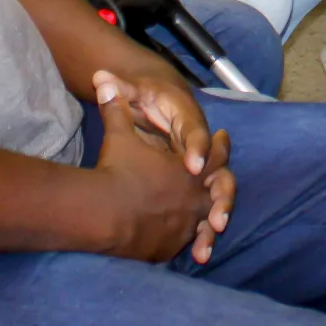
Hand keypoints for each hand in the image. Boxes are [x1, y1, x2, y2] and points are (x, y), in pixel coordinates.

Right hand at [90, 69, 209, 261]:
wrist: (102, 215)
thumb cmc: (115, 171)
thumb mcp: (118, 135)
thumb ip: (117, 106)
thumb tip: (102, 78)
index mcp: (190, 169)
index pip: (215, 153)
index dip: (219, 145)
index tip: (224, 138)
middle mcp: (194, 198)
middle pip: (220, 191)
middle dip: (222, 187)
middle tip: (222, 183)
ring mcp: (184, 226)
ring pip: (205, 223)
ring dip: (207, 220)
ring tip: (210, 222)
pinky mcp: (168, 248)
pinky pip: (183, 242)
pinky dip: (184, 238)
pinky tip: (182, 237)